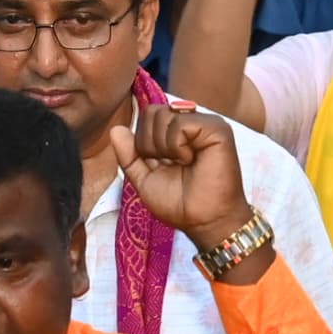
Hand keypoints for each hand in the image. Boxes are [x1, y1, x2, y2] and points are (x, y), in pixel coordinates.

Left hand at [125, 103, 253, 241]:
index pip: (147, 116)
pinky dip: (177, 147)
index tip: (162, 165)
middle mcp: (192, 123)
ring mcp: (206, 123)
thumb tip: (115, 129)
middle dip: (151, 144)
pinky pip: (180, 124)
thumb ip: (129, 155)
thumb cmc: (181, 204)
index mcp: (178, 132)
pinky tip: (192, 160)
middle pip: (152, 112)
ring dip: (164, 148)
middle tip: (171, 165)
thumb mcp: (145, 179)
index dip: (144, 142)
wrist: (205, 222)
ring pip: (163, 116)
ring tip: (183, 164)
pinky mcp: (217, 128)